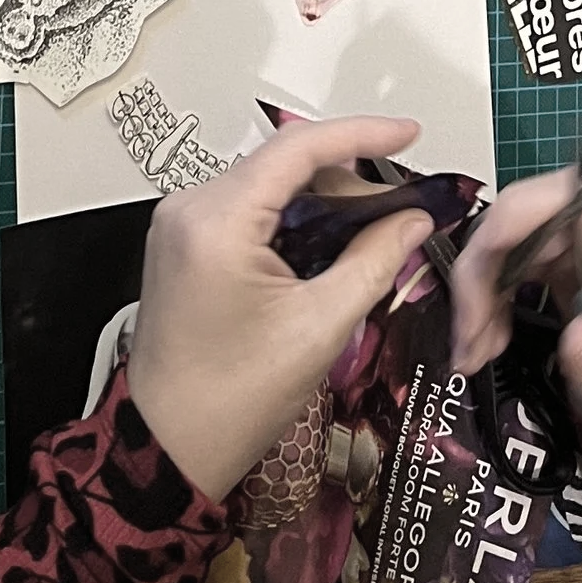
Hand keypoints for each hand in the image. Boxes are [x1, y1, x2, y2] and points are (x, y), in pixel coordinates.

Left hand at [126, 114, 436, 497]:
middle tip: (400, 210)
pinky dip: (291, 217)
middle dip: (347, 180)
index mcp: (218, 220)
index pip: (298, 148)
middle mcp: (190, 206)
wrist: (168, 448)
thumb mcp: (319, 329)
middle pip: (283, 164)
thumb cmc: (235, 399)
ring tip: (372, 230)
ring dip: (321, 200)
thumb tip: (413, 219)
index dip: (362, 134)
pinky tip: (327, 244)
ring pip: (267, 183)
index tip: (410, 135)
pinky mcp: (183, 241)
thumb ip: (373, 262)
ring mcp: (181, 222)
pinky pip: (247, 207)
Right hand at [449, 173, 581, 469]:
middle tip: (467, 339)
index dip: (511, 221)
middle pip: (525, 214)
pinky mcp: (565, 256)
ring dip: (480, 286)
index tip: (476, 277)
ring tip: (473, 350)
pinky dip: (489, 293)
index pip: (566, 197)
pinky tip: (488, 337)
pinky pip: (512, 256)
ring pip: (510, 233)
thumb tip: (577, 334)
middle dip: (483, 270)